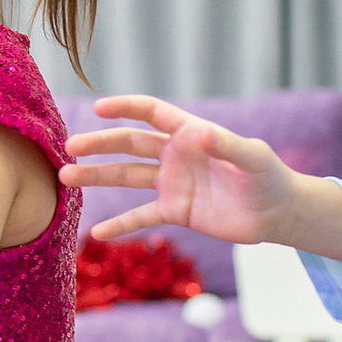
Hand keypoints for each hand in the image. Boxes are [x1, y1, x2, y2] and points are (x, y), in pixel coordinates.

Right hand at [61, 96, 304, 244]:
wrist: (275, 212)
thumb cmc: (268, 176)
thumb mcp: (252, 157)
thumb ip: (226, 144)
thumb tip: (198, 132)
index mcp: (190, 133)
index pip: (151, 114)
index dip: (125, 108)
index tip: (98, 109)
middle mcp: (174, 155)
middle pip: (129, 145)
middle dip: (98, 145)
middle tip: (68, 148)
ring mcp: (171, 183)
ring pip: (126, 176)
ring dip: (97, 177)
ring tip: (66, 178)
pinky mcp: (174, 210)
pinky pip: (141, 216)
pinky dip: (120, 224)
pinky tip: (96, 233)